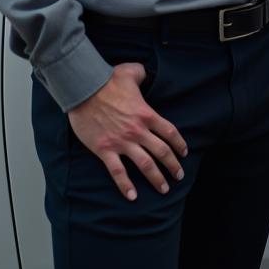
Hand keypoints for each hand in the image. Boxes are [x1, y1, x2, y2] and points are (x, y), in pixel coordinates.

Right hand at [68, 62, 187, 200]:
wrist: (84, 90)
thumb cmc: (108, 80)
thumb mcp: (132, 72)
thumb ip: (142, 74)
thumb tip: (146, 73)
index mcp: (147, 114)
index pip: (169, 132)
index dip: (179, 144)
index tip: (184, 153)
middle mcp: (138, 130)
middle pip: (161, 151)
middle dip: (172, 165)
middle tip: (179, 176)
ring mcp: (122, 142)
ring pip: (144, 164)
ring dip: (156, 178)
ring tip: (164, 189)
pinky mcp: (105, 150)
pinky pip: (118, 172)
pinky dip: (125, 185)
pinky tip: (132, 196)